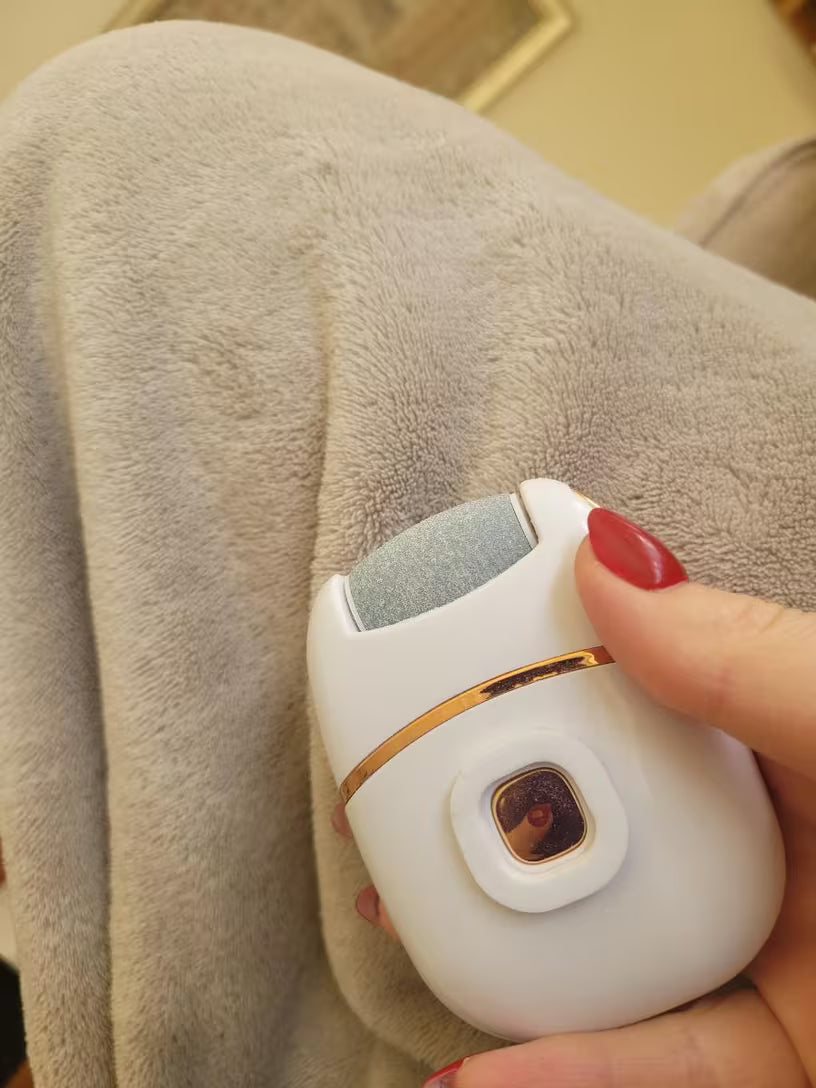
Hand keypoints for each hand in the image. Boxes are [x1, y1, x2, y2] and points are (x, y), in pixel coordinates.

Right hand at [335, 508, 815, 1086]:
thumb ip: (751, 655)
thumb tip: (606, 554)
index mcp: (800, 741)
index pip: (641, 690)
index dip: (538, 674)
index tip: (450, 670)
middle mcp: (783, 842)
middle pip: (608, 826)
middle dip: (494, 820)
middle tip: (400, 808)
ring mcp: (783, 958)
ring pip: (617, 958)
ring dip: (507, 961)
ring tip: (416, 936)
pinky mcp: (784, 1059)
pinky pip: (662, 1072)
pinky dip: (568, 1074)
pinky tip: (482, 1072)